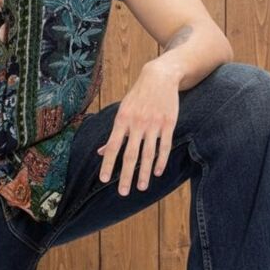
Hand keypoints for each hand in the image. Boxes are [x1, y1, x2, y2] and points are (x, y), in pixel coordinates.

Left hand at [96, 60, 178, 195]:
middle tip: (123, 192)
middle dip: (126, 175)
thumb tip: (100, 152)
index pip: (113, 146)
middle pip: (130, 154)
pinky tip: (157, 172)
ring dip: (144, 172)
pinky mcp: (168, 123)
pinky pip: (165, 146)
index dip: (107, 163)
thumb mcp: (122, 111)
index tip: (103, 180)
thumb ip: (113, 134)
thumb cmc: (137, 97)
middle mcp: (137, 123)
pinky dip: (161, 160)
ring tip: (141, 187)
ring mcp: (154, 124)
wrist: (160, 77)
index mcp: (122, 119)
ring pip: (148, 153)